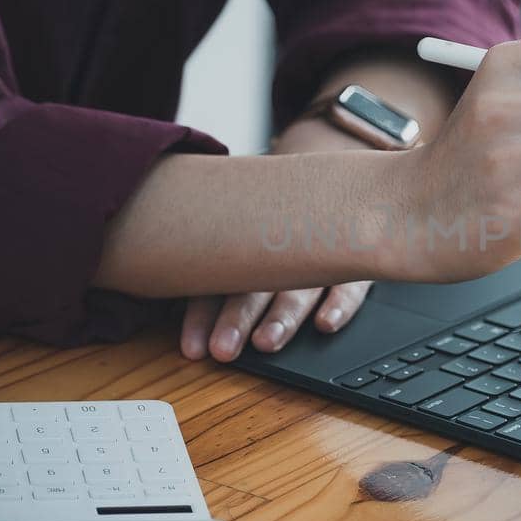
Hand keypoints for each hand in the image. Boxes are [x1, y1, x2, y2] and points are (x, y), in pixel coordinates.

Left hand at [180, 114, 375, 362]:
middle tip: (224, 349)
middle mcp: (282, 247)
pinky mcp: (354, 262)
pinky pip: (350, 284)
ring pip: (301, 287)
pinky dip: (340, 304)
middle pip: (257, 284)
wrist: (329, 171)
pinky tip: (326, 324)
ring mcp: (321, 253)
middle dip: (238, 319)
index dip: (203, 315)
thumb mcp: (240, 227)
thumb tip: (165, 284)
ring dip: (283, 317)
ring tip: (267, 342)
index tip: (194, 348)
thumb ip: (213, 256)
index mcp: (247, 241)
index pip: (219, 278)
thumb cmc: (272, 219)